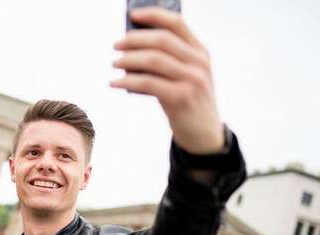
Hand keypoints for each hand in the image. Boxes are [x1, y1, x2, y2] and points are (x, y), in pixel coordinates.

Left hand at [111, 7, 223, 154]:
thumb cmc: (188, 100)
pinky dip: (127, 80)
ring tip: (114, 63)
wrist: (204, 133)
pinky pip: (147, 83)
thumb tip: (132, 46)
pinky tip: (115, 82)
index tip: (133, 15)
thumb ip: (168, 59)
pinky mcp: (181, 97)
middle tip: (116, 45)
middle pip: (161, 40)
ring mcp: (192, 80)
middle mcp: (199, 62)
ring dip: (128, 59)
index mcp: (200, 52)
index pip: (177, 23)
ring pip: (153, 59)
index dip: (154, 15)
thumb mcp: (186, 75)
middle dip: (134, 39)